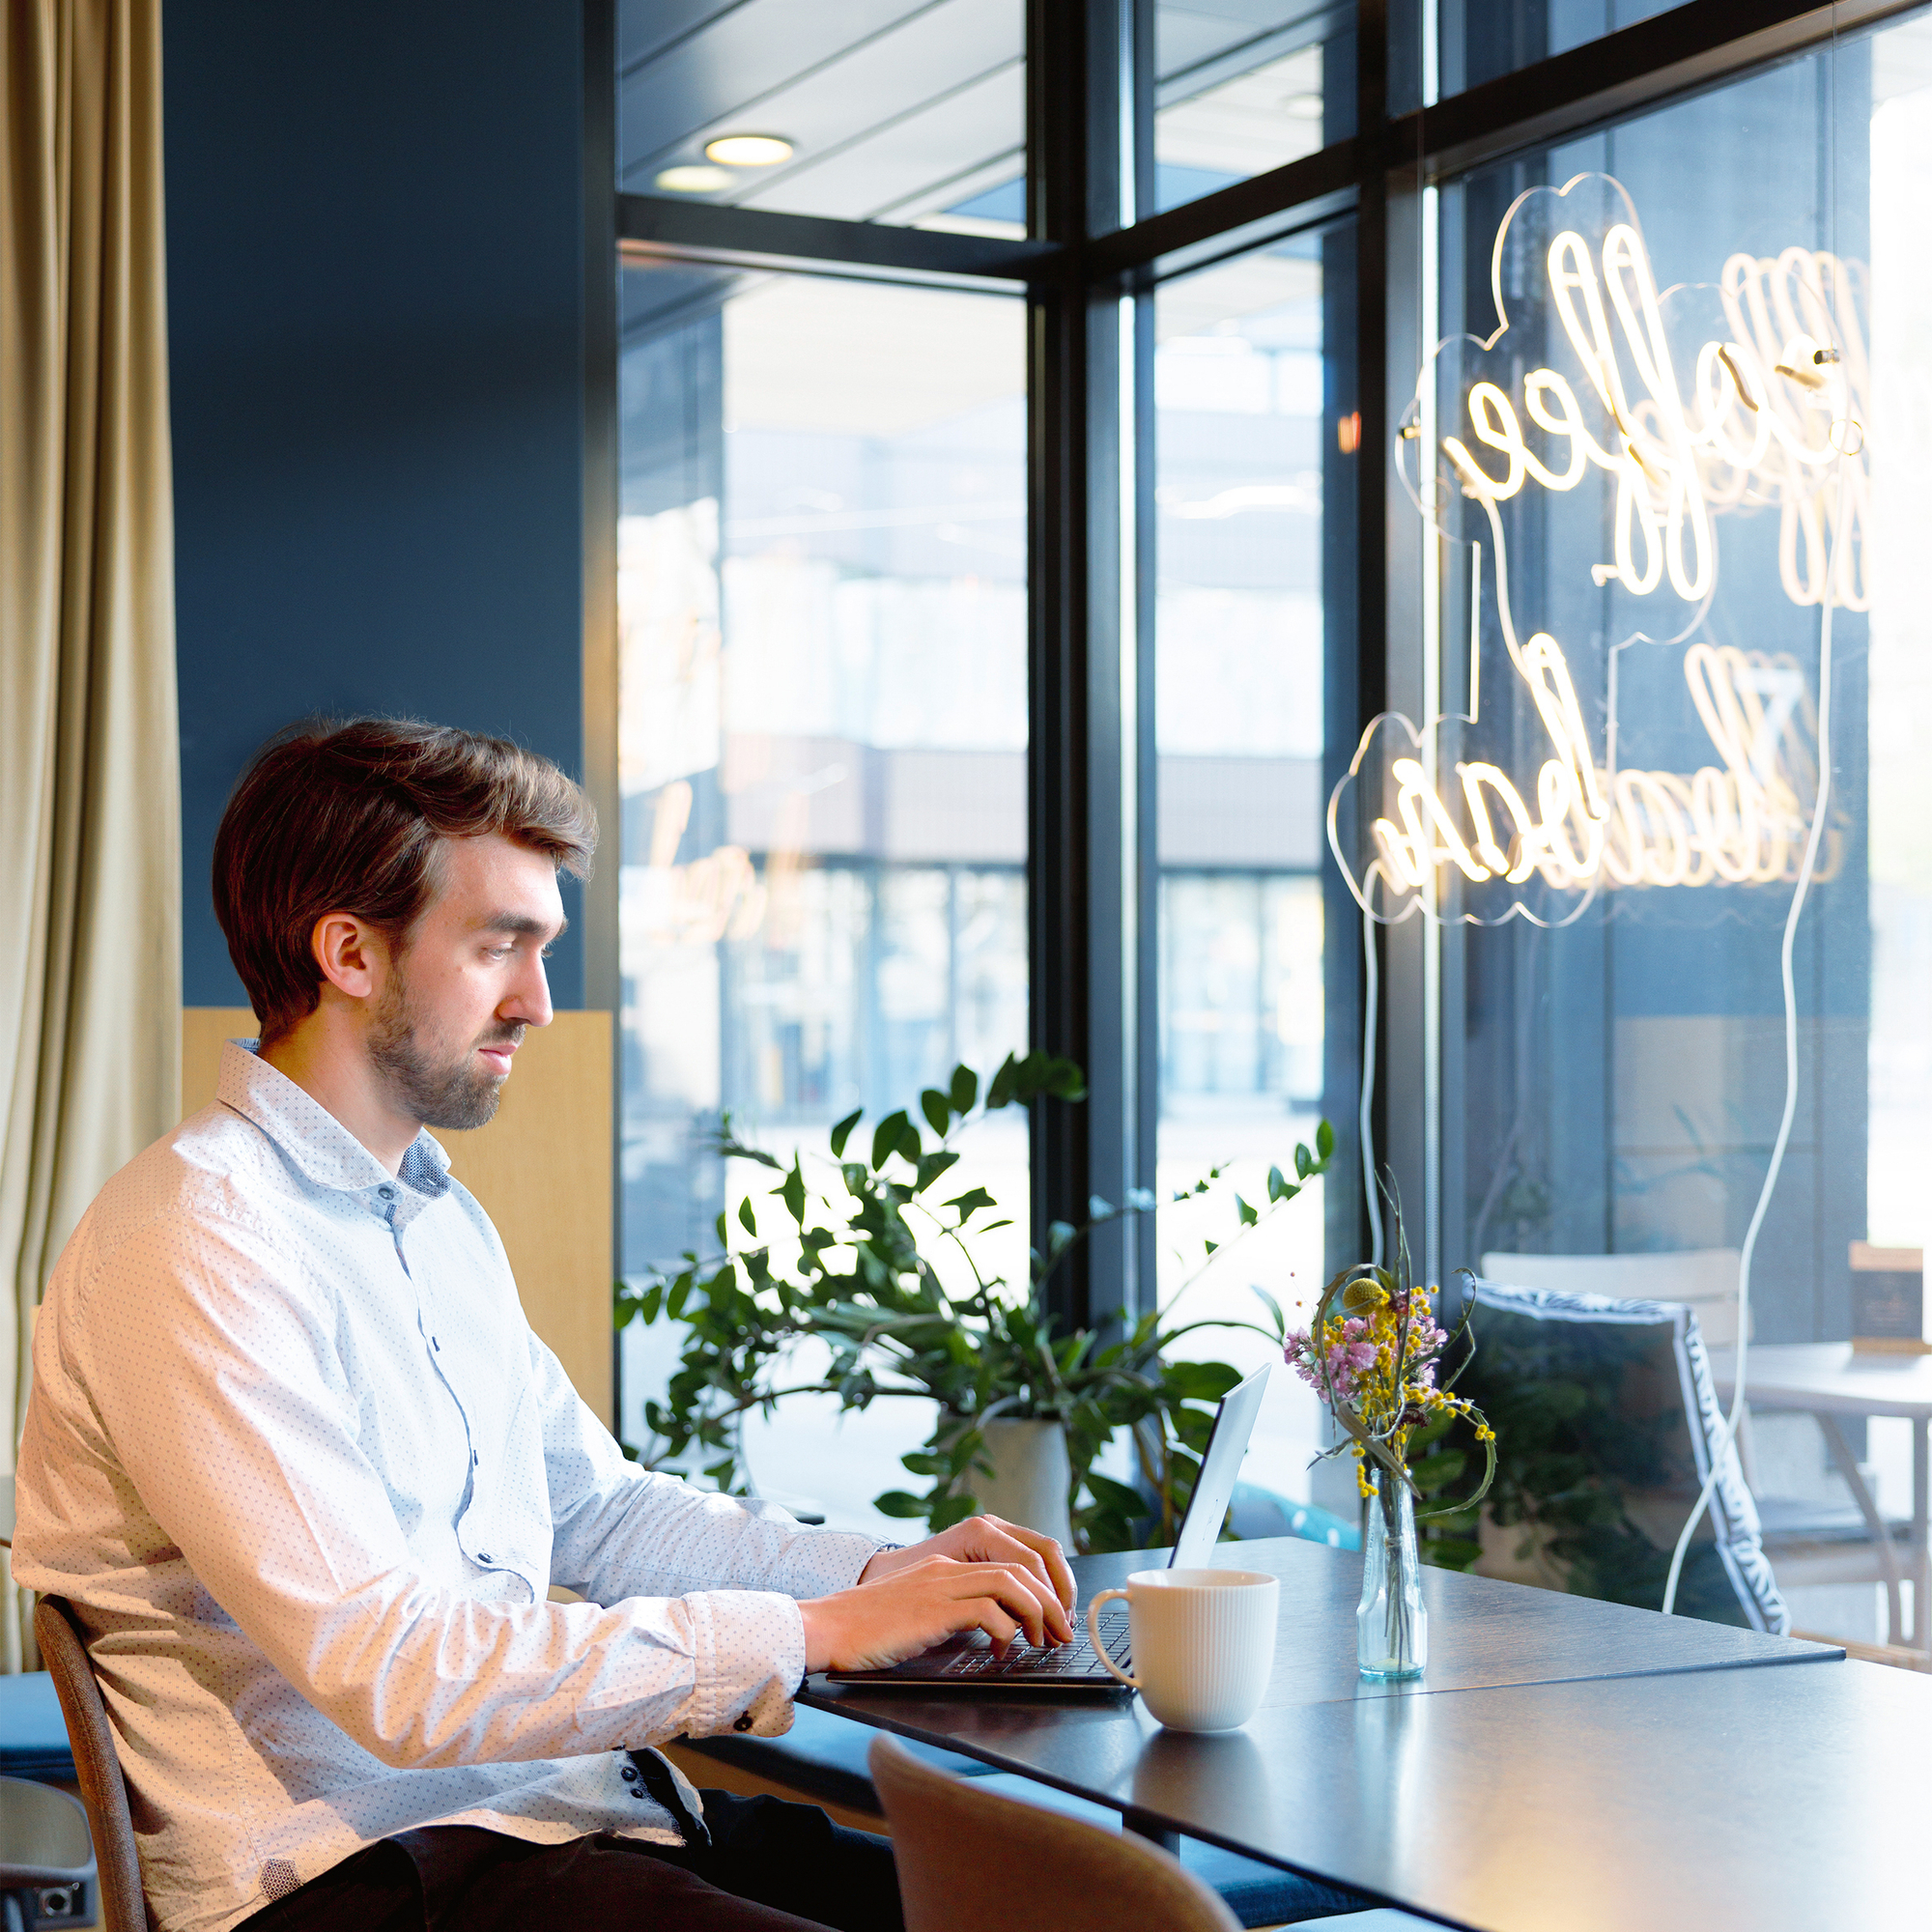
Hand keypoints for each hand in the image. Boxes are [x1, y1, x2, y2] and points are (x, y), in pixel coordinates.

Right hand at [861, 1514, 1075, 1636]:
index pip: (1008, 1562)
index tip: (1052, 1619)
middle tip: (1062, 1632)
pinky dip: (1005, 1631)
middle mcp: (946, 1569)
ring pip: (1011, 1583)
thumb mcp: (915, 1615)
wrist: (825, 1629)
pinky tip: (1002, 1651)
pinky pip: (988, 1610)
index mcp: (944, 1568)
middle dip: (1051, 1600)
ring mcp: (939, 1585)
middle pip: (1020, 1568)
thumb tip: (992, 1632)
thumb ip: (949, 1614)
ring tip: (1044, 1641)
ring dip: (1037, 1612)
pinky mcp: (933, 1609)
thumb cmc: (865, 1633)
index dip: (1039, 1588)